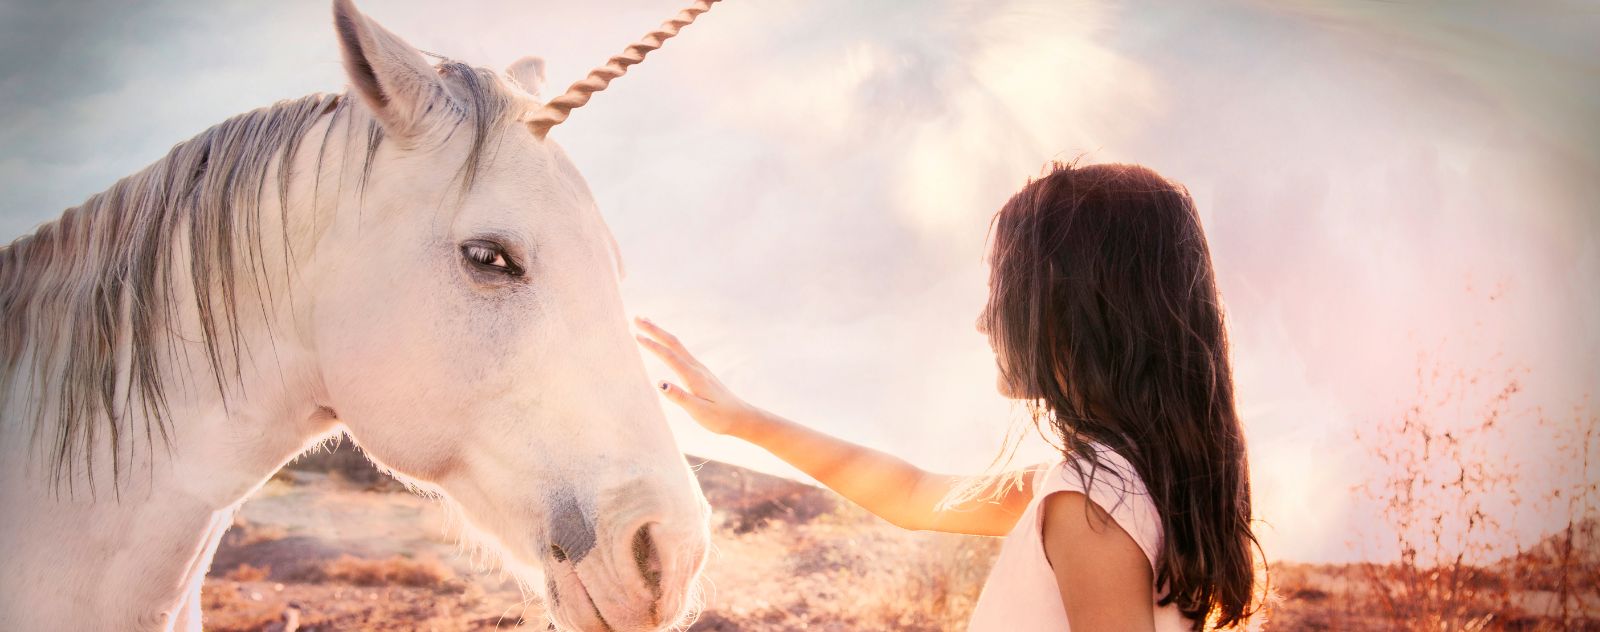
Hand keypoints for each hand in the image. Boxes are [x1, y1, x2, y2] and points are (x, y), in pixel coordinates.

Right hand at [634, 316, 757, 435]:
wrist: (741, 417)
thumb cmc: (719, 418)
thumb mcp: (698, 411)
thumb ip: (679, 397)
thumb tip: (659, 383)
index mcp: (693, 376)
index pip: (669, 356)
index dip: (652, 345)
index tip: (635, 335)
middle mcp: (696, 368)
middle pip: (673, 343)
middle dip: (654, 329)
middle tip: (636, 318)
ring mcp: (699, 368)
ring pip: (677, 345)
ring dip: (661, 333)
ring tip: (647, 323)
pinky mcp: (700, 372)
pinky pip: (681, 352)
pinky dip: (668, 343)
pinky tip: (665, 344)